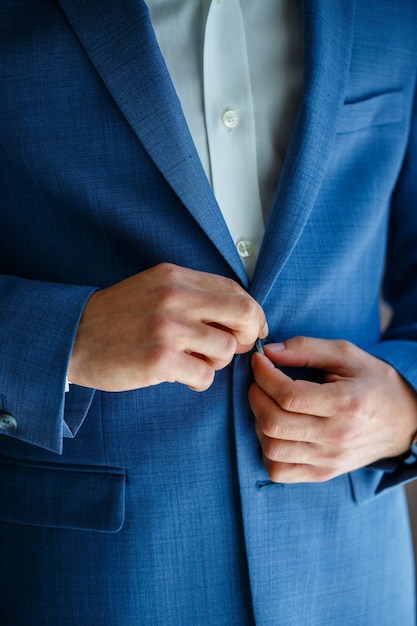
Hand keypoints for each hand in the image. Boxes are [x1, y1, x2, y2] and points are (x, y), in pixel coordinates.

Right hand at [68, 263, 266, 391]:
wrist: (72, 338)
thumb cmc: (114, 317)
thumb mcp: (152, 289)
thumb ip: (191, 294)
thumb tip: (236, 313)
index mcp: (175, 277)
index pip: (235, 290)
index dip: (251, 313)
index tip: (250, 329)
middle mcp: (175, 298)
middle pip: (244, 313)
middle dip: (248, 335)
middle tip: (234, 347)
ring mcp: (168, 328)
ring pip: (226, 349)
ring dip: (217, 362)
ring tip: (196, 362)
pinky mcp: (160, 360)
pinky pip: (205, 375)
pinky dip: (200, 381)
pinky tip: (183, 377)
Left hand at [249, 336, 416, 482]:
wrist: (405, 421)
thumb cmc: (374, 383)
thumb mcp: (347, 354)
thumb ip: (306, 349)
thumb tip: (268, 352)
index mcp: (347, 404)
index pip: (288, 396)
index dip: (264, 375)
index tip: (260, 361)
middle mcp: (337, 436)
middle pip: (274, 423)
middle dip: (256, 396)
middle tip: (260, 381)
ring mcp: (330, 460)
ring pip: (272, 449)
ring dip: (258, 422)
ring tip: (268, 404)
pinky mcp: (323, 473)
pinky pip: (279, 471)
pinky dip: (267, 451)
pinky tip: (277, 430)